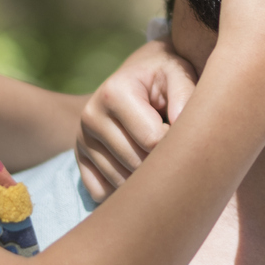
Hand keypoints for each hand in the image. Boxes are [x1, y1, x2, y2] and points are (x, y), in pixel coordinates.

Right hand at [75, 40, 196, 201]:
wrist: (140, 75)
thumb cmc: (164, 76)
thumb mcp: (179, 73)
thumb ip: (184, 95)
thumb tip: (180, 127)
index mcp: (114, 93)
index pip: (153, 140)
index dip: (176, 141)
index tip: (182, 129)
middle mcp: (90, 116)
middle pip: (135, 163)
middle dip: (162, 161)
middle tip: (173, 144)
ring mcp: (82, 139)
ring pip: (120, 181)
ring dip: (145, 177)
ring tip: (156, 152)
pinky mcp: (80, 157)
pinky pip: (102, 192)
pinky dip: (123, 189)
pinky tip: (137, 169)